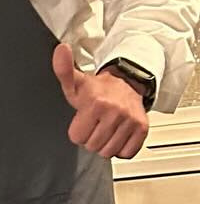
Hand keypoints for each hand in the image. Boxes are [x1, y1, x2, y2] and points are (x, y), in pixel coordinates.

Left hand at [51, 44, 148, 158]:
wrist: (127, 83)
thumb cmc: (96, 89)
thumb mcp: (75, 82)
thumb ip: (63, 70)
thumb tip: (60, 50)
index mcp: (95, 103)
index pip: (77, 138)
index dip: (78, 130)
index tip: (84, 119)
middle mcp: (115, 112)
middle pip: (92, 146)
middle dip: (91, 137)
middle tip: (96, 123)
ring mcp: (130, 121)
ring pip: (108, 152)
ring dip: (106, 143)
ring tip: (107, 127)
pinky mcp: (142, 128)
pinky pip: (126, 153)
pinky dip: (121, 148)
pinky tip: (119, 133)